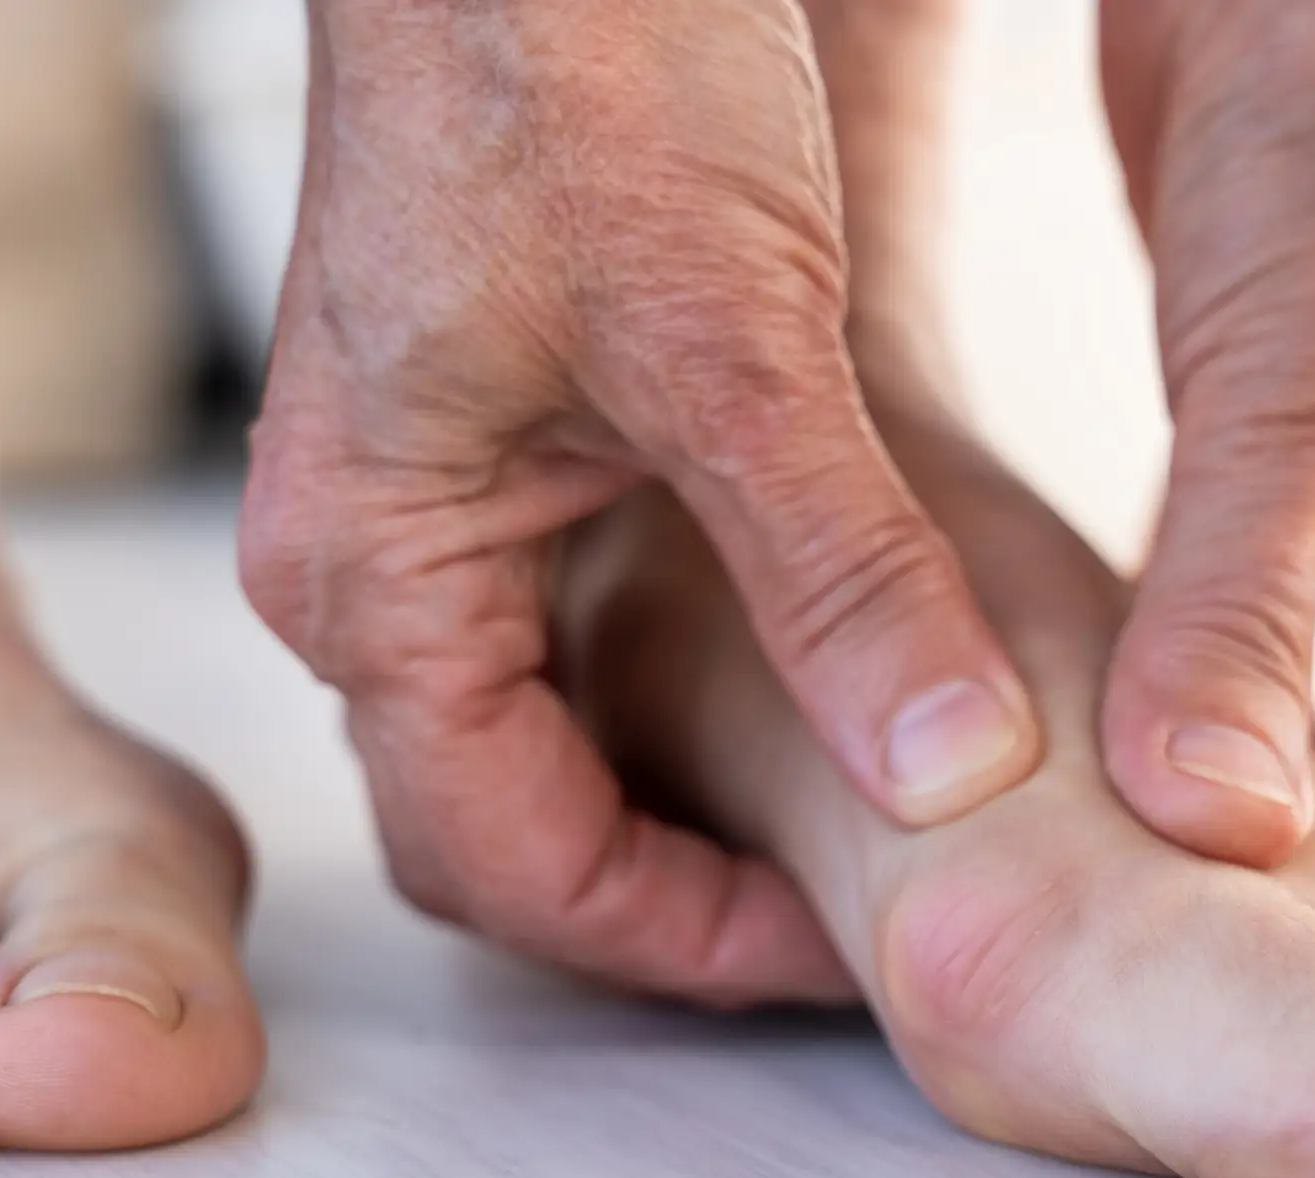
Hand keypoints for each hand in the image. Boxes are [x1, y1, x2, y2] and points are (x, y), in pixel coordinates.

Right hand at [242, 0, 1038, 1002]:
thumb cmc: (573, 63)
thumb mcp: (737, 351)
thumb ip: (839, 581)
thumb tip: (947, 778)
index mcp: (374, 571)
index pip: (507, 860)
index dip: (679, 938)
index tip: (844, 952)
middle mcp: (368, 561)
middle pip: (506, 823)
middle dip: (670, 894)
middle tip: (853, 913)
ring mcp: (421, 500)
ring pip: (539, 734)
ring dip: (679, 797)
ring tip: (848, 821)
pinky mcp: (491, 438)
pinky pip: (564, 629)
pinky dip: (680, 692)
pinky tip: (807, 682)